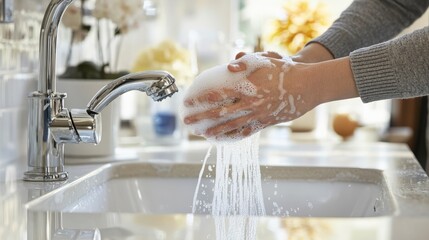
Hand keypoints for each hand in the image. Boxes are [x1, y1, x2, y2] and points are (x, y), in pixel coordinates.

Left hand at [183, 52, 317, 140]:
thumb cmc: (285, 71)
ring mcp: (258, 115)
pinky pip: (247, 131)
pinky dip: (235, 135)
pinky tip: (225, 139)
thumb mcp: (265, 59)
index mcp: (246, 87)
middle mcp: (250, 103)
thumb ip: (245, 61)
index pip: (218, 94)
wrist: (308, 86)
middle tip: (187, 122)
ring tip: (203, 134)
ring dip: (216, 130)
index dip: (201, 99)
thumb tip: (227, 66)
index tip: (188, 103)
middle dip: (202, 117)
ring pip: (232, 125)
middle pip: (220, 112)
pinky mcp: (266, 122)